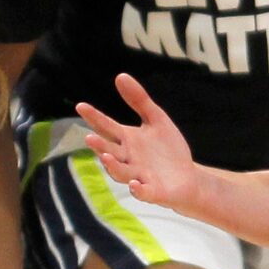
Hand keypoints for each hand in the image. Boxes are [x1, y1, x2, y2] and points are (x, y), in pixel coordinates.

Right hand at [73, 74, 202, 213]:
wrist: (187, 177)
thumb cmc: (167, 149)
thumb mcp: (156, 119)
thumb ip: (139, 100)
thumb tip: (120, 76)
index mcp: (127, 140)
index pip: (107, 127)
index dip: (94, 117)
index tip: (81, 106)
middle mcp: (128, 159)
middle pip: (109, 151)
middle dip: (99, 146)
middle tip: (89, 137)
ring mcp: (139, 176)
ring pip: (121, 172)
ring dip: (113, 166)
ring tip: (106, 156)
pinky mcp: (153, 192)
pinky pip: (143, 192)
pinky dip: (138, 190)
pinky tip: (135, 184)